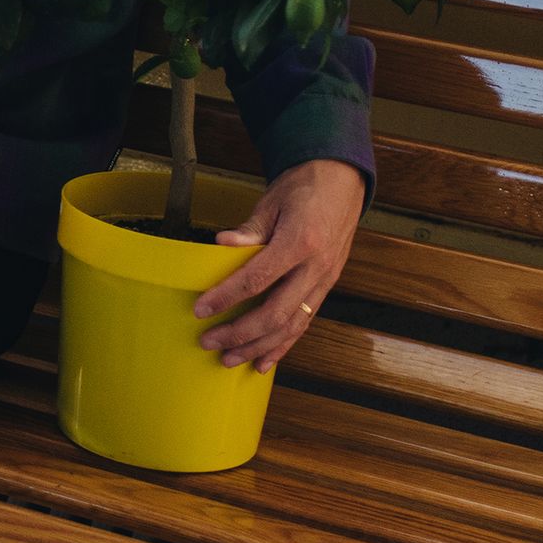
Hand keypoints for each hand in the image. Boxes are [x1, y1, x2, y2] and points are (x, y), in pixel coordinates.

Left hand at [191, 159, 365, 372]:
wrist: (341, 181)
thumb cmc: (303, 187)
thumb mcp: (272, 201)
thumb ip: (249, 230)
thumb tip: (220, 245)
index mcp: (300, 242)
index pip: (257, 279)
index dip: (227, 297)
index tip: (201, 310)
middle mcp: (316, 267)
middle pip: (275, 313)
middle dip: (239, 333)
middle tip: (208, 342)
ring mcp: (325, 280)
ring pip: (291, 326)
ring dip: (259, 346)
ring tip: (229, 359)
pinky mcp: (327, 286)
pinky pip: (305, 323)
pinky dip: (283, 346)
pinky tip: (263, 361)